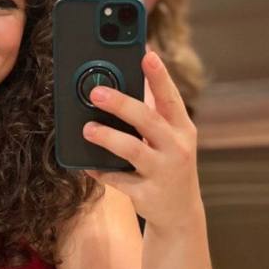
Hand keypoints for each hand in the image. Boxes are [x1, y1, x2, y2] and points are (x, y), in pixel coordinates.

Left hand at [82, 49, 201, 230]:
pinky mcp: (147, 195)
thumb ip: (155, 108)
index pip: (171, 97)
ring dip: (108, 138)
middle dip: (122, 104)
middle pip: (149, 121)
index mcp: (182, 129)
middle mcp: (176, 148)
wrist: (179, 213)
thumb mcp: (171, 137)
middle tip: (96, 92)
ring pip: (133, 150)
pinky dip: (101, 171)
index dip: (159, 76)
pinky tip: (86, 164)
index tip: (147, 55)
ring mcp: (162, 173)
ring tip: (87, 129)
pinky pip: (119, 180)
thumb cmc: (169, 164)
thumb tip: (136, 71)